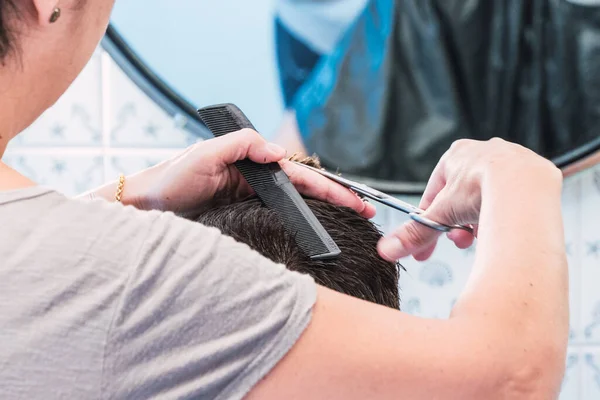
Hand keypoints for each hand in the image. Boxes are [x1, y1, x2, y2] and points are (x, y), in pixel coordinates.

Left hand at [126, 129, 375, 217]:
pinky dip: (298, 225)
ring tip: (350, 222)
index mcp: (252, 162)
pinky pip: (277, 220)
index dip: (328, 186)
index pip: (298, 174)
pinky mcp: (242, 216)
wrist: (147, 207)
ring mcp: (250, 200)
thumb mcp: (205, 154)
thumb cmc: (172, 177)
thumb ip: (242, 146)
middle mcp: (256, 181)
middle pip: (304, 190)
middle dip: (336, 200)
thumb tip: (278, 153)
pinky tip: (314, 232)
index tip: (353, 198)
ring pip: (294, 206)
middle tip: (366, 212)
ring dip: (322, 213)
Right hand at [377, 138, 559, 260]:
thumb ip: (415, 232)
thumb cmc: (480, 189)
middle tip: (461, 242)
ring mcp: (512, 159)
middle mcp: (484, 151)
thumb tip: (387, 249)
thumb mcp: (440, 214)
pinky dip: (506, 212)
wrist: (524, 185)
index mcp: (456, 154)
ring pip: (488, 197)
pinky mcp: (535, 171)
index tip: (431, 241)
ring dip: (481, 220)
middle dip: (458, 223)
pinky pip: (514, 197)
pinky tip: (505, 225)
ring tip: (484, 235)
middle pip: (463, 196)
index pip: (436, 192)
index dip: (432, 219)